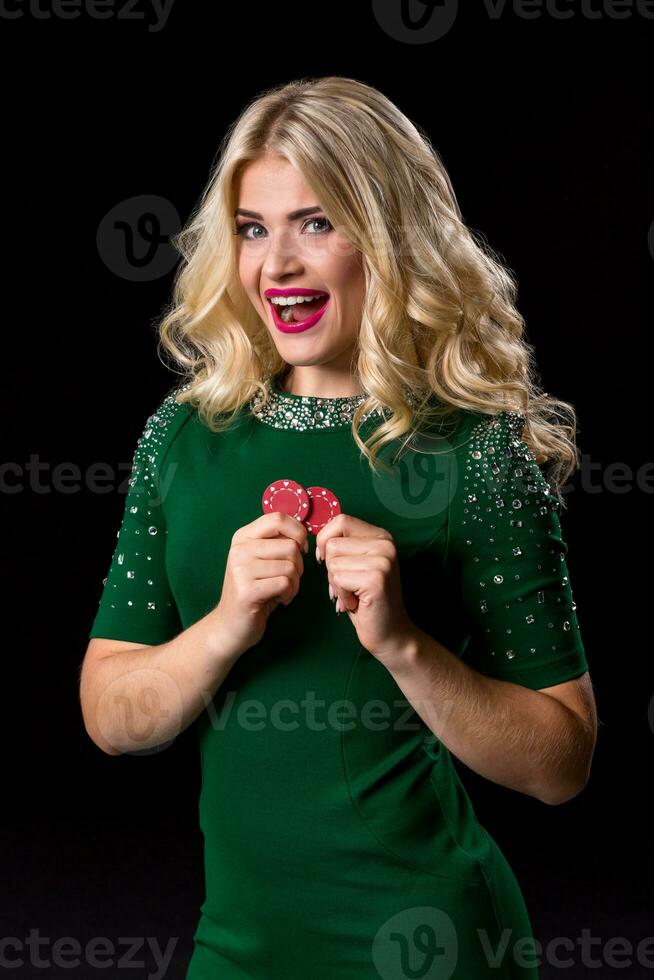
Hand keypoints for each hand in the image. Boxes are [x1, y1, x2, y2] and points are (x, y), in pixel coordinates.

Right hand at [209, 511, 307, 658]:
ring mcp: (241, 569)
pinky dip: (289, 594)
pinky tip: (279, 600)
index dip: (298, 532)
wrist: (230, 625)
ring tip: (282, 591)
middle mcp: (239, 549)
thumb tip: (303, 532)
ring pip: (291, 566)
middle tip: (288, 579)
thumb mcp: (262, 560)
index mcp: (243, 536)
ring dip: (295, 583)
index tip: (301, 548)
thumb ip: (277, 542)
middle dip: (300, 565)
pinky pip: (285, 583)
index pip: (278, 518)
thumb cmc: (255, 590)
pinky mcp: (247, 590)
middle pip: (291, 546)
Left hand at [315, 513, 417, 664]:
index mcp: (381, 536)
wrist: (390, 634)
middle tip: (348, 586)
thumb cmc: (366, 600)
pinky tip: (356, 603)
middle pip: (332, 543)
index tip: (329, 561)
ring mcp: (383, 559)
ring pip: (332, 562)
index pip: (340, 520)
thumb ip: (342, 545)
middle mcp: (385, 543)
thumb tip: (310, 535)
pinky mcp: (376, 578)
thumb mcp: (355, 565)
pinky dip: (341, 594)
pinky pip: (338, 578)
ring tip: (353, 595)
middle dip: (331, 568)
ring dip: (336, 584)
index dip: (326, 541)